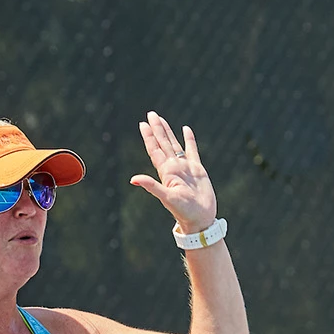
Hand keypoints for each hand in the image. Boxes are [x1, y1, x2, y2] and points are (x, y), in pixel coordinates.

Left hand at [132, 112, 218, 233]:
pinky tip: (186, 129)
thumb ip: (152, 187)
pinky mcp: (197, 169)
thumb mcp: (167, 198)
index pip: (155, 150)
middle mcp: (174, 167)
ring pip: (175, 145)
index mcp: (166, 172)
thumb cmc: (184, 211)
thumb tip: (133, 180)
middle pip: (163, 143)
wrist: (200, 219)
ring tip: (162, 119)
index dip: (149, 137)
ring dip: (168, 132)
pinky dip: (189, 139)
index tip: (143, 124)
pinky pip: (192, 150)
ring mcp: (185, 167)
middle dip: (157, 129)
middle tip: (151, 114)